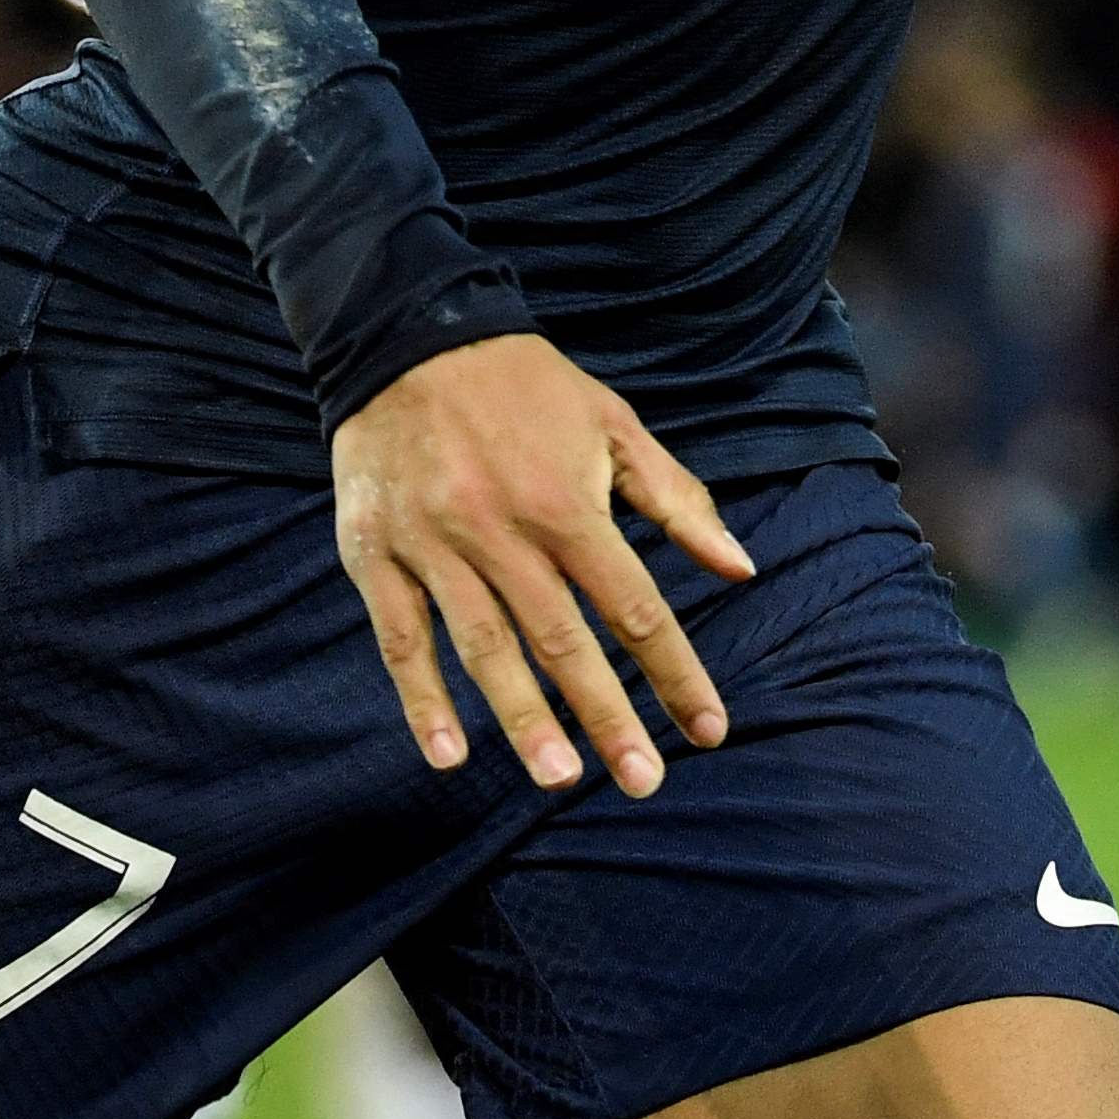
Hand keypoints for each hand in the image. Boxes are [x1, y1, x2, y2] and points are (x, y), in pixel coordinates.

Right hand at [329, 332, 751, 795]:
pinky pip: (400, 638)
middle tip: (642, 782)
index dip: (675, 672)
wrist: (405, 335)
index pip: (635, 606)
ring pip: (484, 647)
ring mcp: (435, 545)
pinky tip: (447, 755)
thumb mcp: (612, 424)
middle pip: (563, 639)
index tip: (709, 731)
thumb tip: (742, 568)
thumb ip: (677, 500)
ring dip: (521, 719)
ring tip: (557, 780)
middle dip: (607, 715)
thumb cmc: (525, 387)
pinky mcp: (376, 553)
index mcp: (567, 502)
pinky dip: (421, 699)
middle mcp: (503, 530)